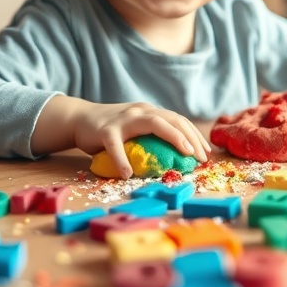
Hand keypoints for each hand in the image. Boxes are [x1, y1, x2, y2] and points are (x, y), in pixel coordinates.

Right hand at [33, 96, 209, 178]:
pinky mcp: (104, 130)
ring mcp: (123, 119)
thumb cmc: (112, 130)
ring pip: (153, 124)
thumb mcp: (136, 131)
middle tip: (201, 157)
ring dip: (173, 138)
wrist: (79, 119)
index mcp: (150, 112)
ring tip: (184, 155)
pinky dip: (122, 160)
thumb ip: (151, 139)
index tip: (206, 152)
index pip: (178, 120)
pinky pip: (115, 145)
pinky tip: (128, 174)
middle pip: (172, 120)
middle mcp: (140, 112)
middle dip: (191, 137)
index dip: (194, 135)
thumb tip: (174, 161)